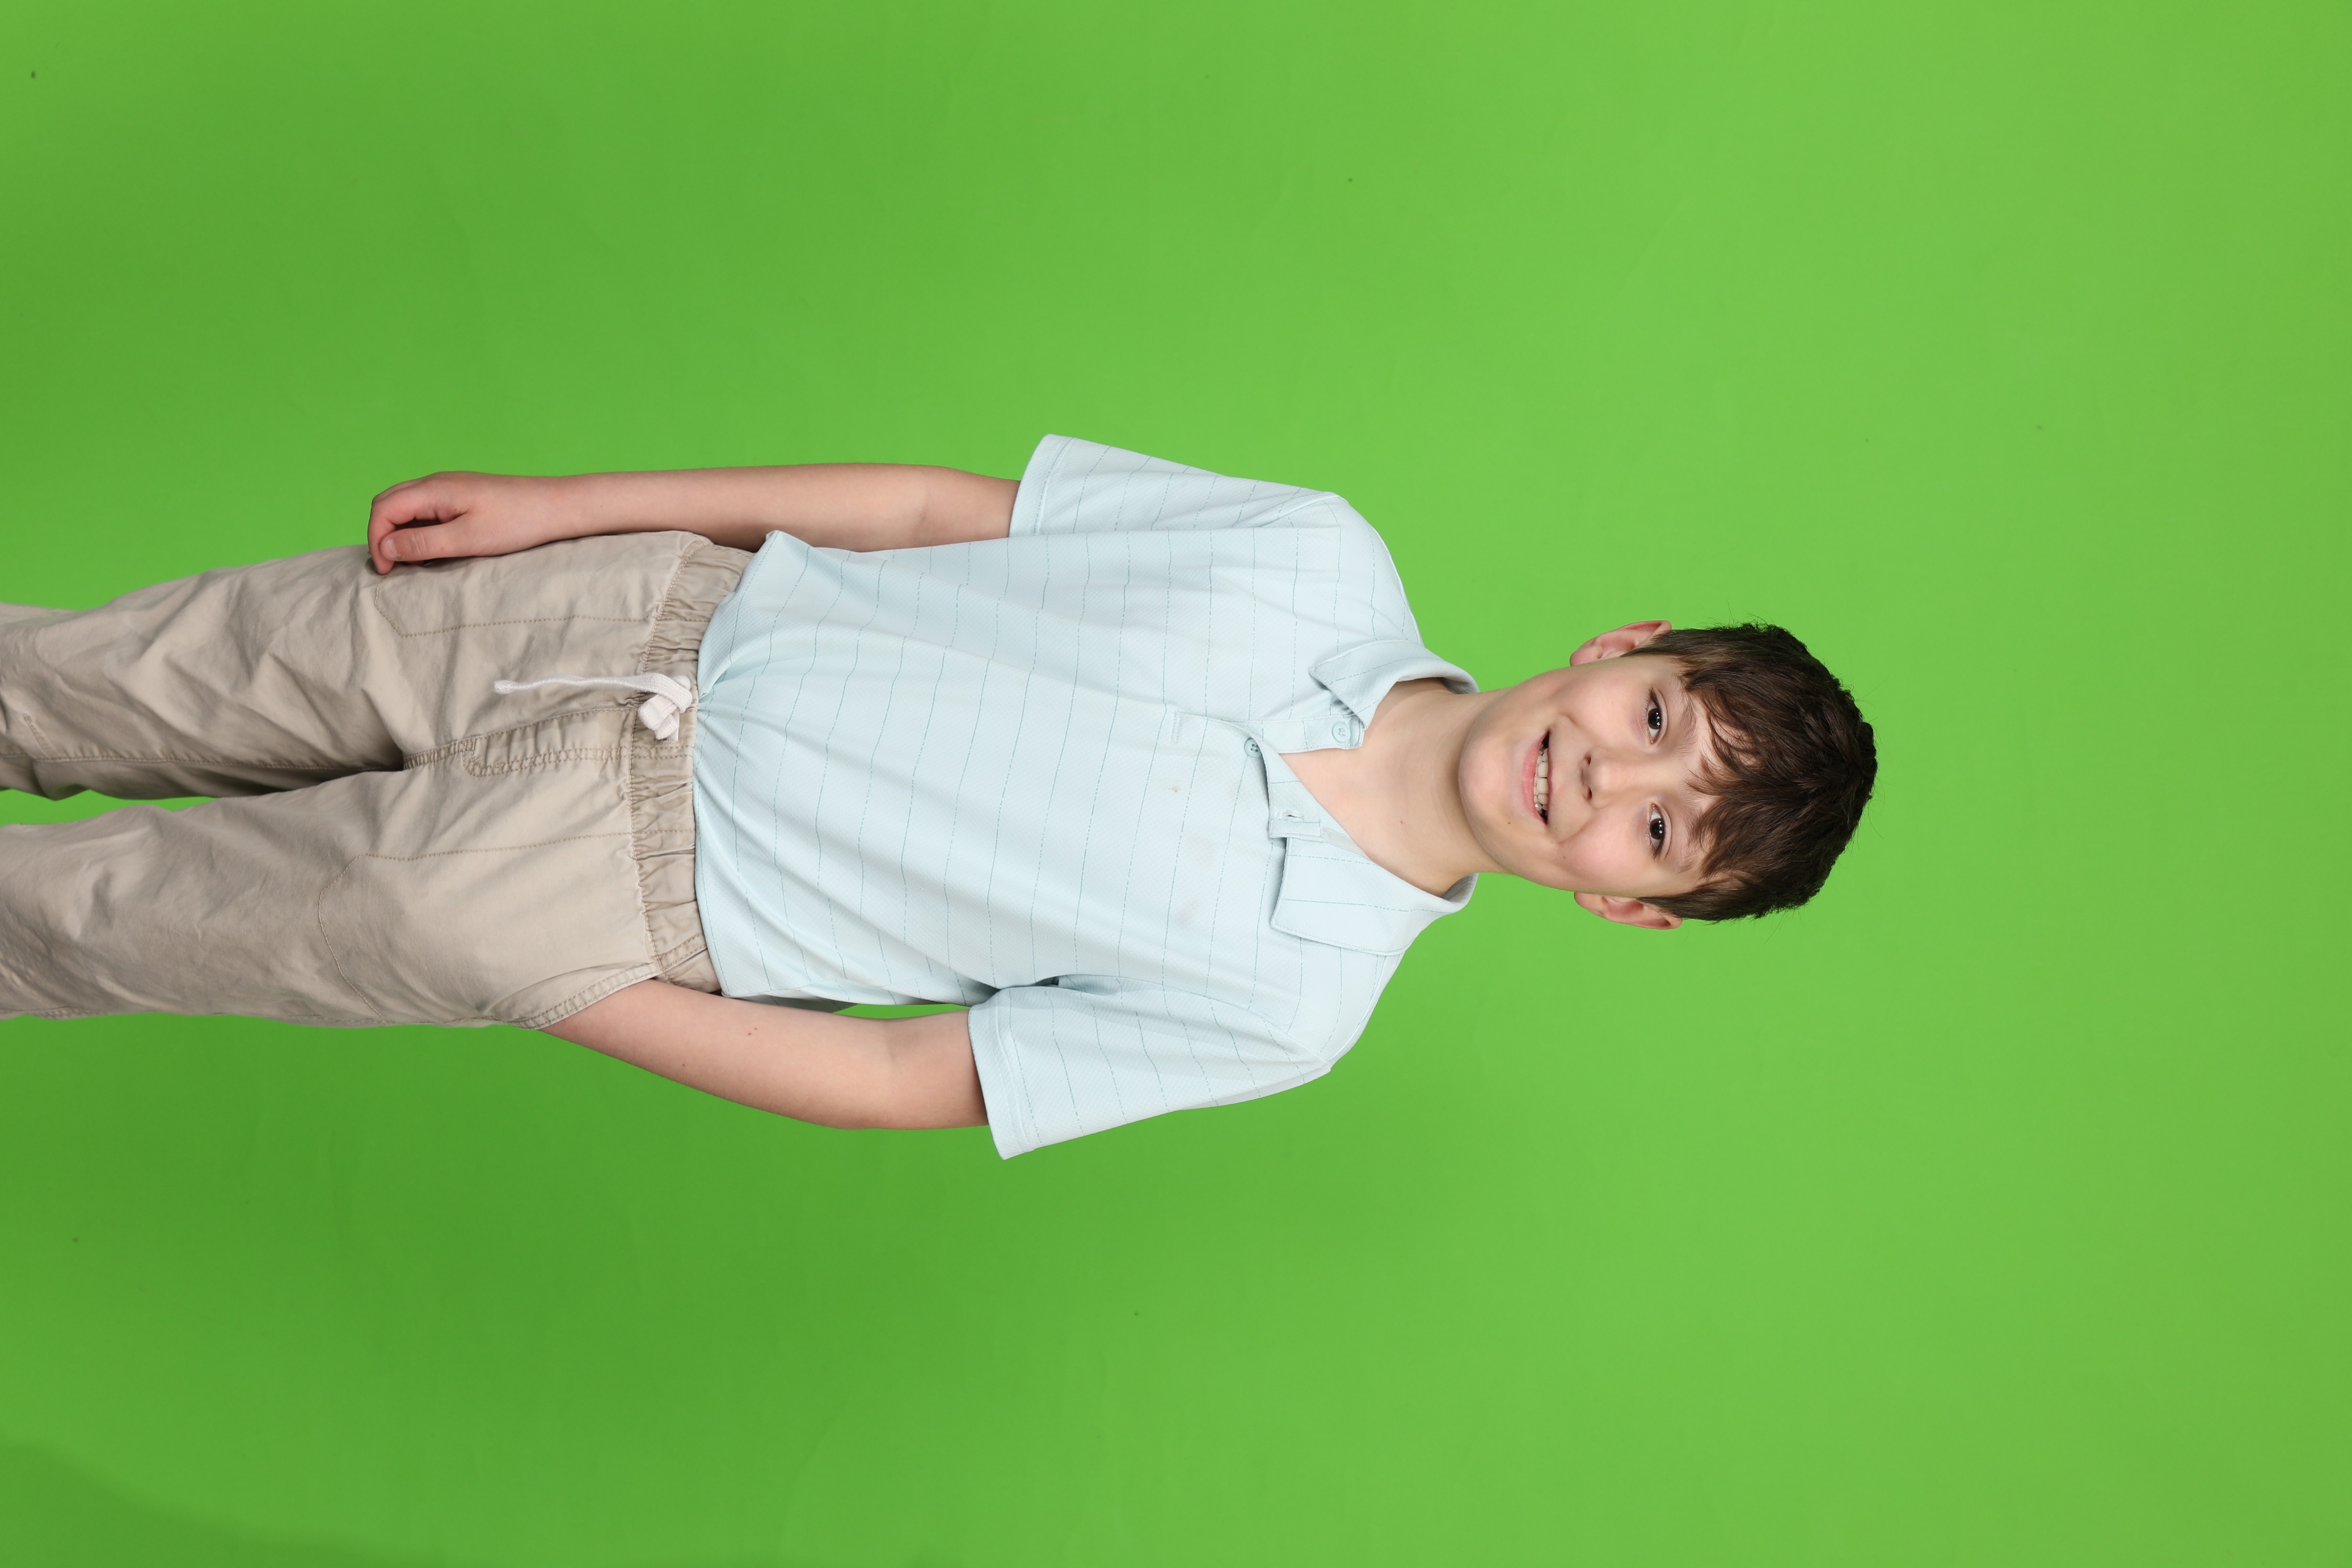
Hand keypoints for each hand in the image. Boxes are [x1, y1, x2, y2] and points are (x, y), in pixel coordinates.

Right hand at [366, 472, 577, 574]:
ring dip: (400, 533)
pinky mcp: (461, 496)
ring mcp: (448, 487)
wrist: (556, 506)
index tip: (386, 572)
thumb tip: (385, 548)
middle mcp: (435, 482)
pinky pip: (426, 510)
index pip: (383, 509)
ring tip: (412, 563)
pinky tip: (433, 550)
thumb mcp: (466, 539)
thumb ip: (422, 543)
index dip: (376, 540)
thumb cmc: (517, 522)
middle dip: (382, 536)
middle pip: (388, 504)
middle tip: (393, 569)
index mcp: (432, 489)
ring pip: (405, 507)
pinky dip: (419, 529)